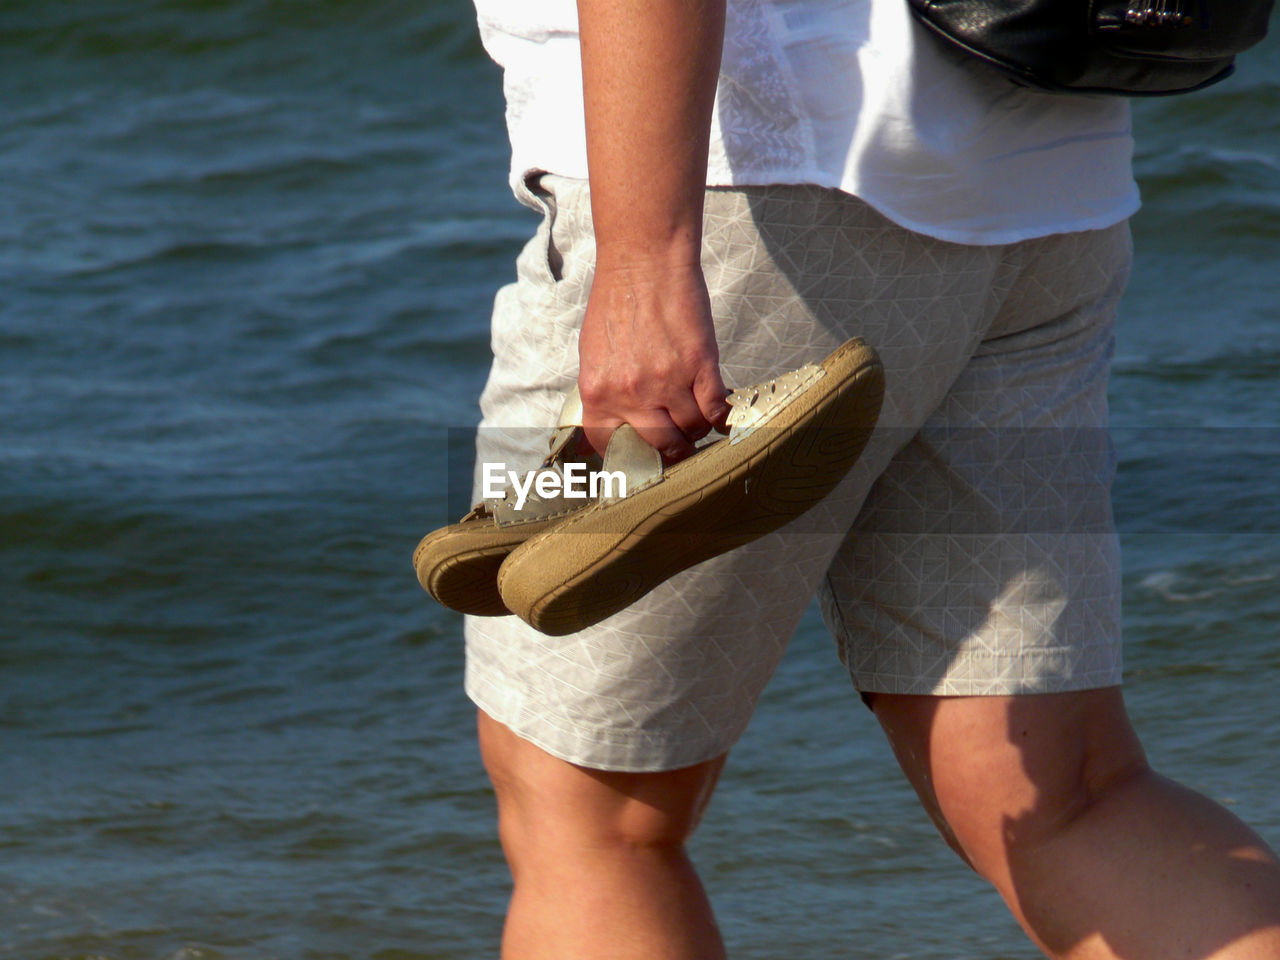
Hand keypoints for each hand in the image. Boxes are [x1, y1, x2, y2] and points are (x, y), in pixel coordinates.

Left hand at [578, 259, 729, 462]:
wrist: (643, 261)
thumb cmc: (617, 302)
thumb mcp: (596, 354)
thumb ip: (607, 393)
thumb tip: (623, 424)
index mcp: (597, 392)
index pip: (613, 449)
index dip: (633, 456)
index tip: (645, 453)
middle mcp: (630, 393)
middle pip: (660, 446)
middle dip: (672, 448)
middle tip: (680, 441)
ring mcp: (667, 381)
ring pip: (691, 430)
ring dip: (697, 428)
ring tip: (697, 416)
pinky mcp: (700, 365)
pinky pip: (715, 410)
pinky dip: (721, 417)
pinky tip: (720, 412)